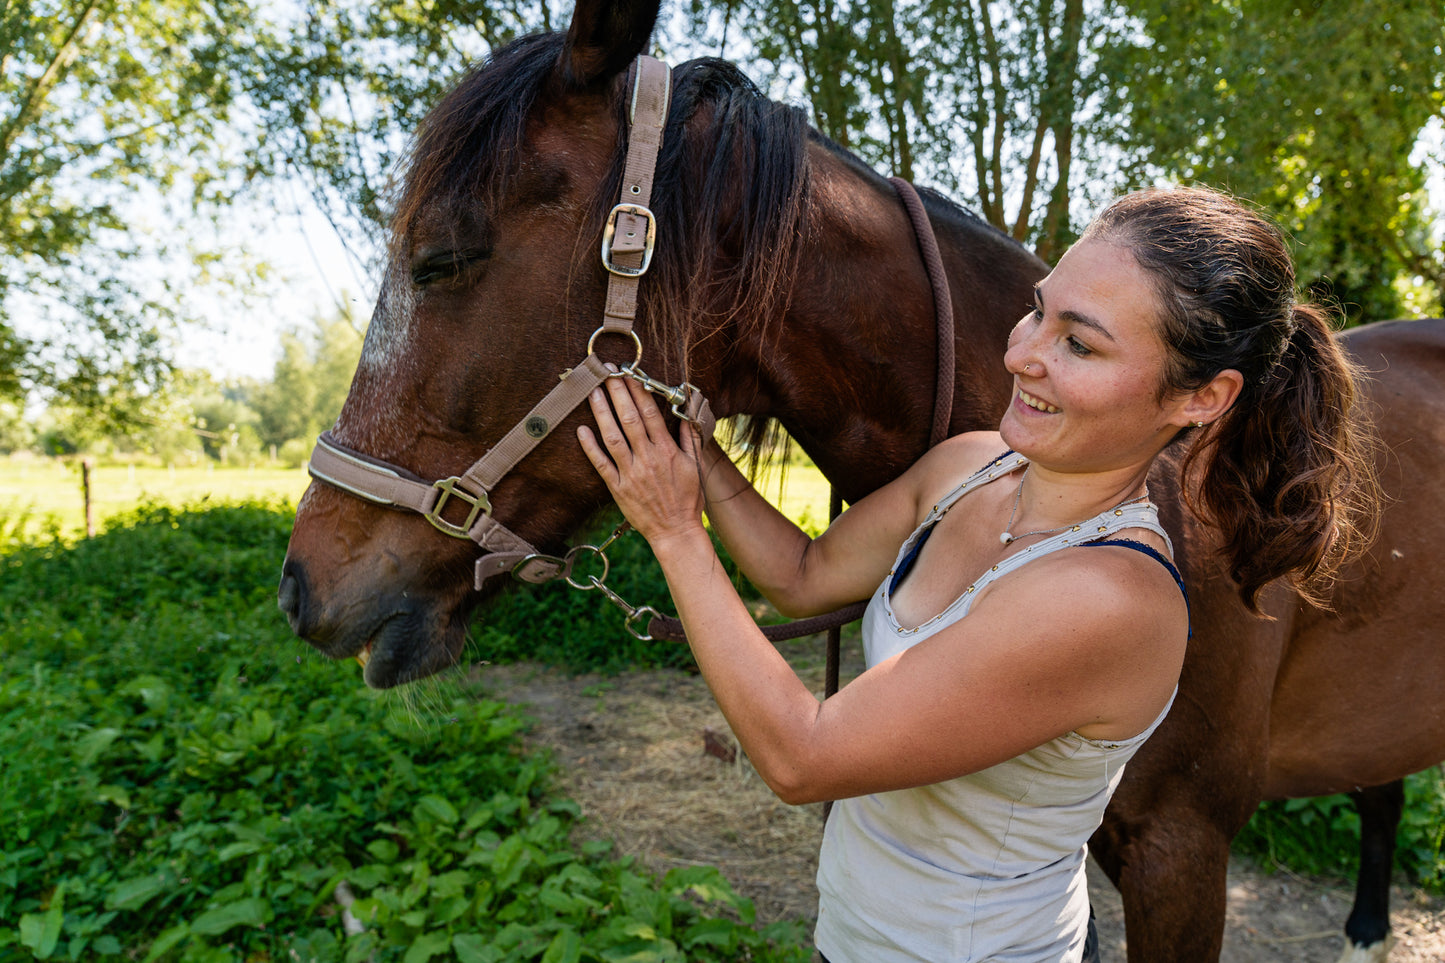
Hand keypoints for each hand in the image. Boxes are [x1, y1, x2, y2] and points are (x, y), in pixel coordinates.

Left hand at [578, 372, 707, 546]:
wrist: (676, 532)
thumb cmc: (688, 500)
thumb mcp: (696, 467)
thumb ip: (689, 439)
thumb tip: (686, 415)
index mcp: (667, 451)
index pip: (650, 413)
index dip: (638, 391)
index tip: (630, 373)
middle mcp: (648, 458)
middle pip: (629, 419)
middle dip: (618, 392)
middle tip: (607, 373)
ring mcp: (631, 473)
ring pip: (613, 437)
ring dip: (602, 413)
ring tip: (593, 392)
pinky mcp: (618, 489)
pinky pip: (601, 464)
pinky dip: (590, 447)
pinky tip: (581, 430)